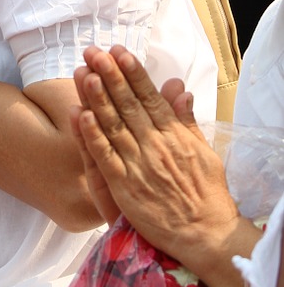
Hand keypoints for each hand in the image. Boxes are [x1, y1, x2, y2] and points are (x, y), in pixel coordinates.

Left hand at [72, 45, 240, 268]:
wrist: (205, 234)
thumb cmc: (206, 194)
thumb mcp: (203, 151)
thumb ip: (186, 120)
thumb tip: (179, 87)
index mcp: (174, 135)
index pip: (150, 97)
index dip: (133, 73)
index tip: (120, 52)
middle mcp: (155, 145)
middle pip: (128, 105)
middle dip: (111, 76)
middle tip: (94, 52)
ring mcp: (138, 165)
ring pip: (113, 125)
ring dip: (98, 98)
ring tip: (85, 73)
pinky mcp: (124, 187)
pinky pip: (105, 157)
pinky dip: (92, 136)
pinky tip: (80, 115)